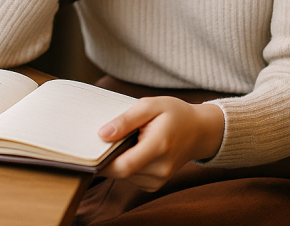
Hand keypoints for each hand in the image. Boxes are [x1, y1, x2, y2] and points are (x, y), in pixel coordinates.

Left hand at [98, 97, 224, 191]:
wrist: (199, 131)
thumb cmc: (174, 114)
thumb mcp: (150, 106)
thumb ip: (126, 120)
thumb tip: (102, 134)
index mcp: (159, 146)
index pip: (123, 166)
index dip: (103, 162)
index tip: (91, 149)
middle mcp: (160, 168)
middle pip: (121, 171)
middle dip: (110, 156)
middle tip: (109, 136)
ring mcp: (159, 179)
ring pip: (124, 175)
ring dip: (119, 159)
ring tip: (130, 140)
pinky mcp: (155, 184)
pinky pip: (131, 177)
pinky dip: (127, 164)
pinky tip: (135, 149)